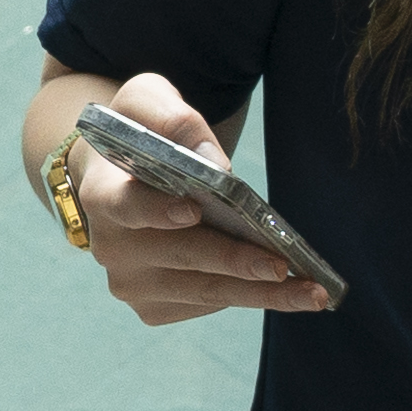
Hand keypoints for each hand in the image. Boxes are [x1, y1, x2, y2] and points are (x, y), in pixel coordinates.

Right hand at [63, 70, 339, 325]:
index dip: (158, 211)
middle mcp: (111, 248)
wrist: (118, 178)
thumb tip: (216, 165)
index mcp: (102, 193)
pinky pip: (207, 305)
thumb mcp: (148, 103)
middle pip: (180, 258)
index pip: (126, 206)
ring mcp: (130, 283)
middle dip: (235, 262)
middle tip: (283, 265)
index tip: (193, 212)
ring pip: (203, 292)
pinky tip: (283, 291)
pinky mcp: (153, 307)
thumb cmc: (140, 136)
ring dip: (259, 294)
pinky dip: (246, 296)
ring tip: (310, 292)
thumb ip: (174, 119)